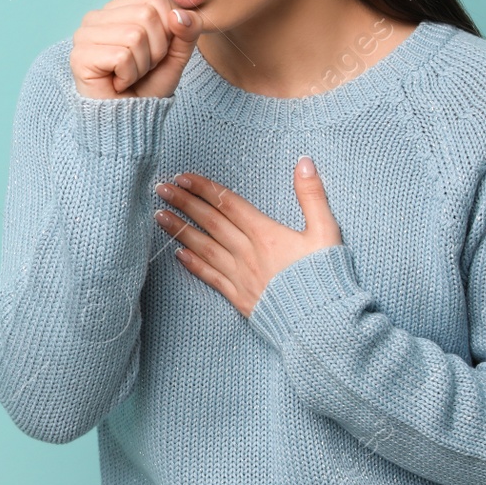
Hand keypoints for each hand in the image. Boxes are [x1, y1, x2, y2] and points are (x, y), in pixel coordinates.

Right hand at [70, 0, 200, 99]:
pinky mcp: (79, 56)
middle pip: (146, 15)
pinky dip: (129, 76)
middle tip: (141, 67)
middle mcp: (97, 16)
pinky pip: (122, 56)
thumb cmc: (147, 86)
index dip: (166, 27)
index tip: (153, 51)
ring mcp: (84, 34)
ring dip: (142, 65)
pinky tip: (117, 83)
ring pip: (135, 35)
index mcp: (119, 8)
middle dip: (155, 49)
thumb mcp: (176, 55)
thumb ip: (187, 30)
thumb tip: (180, 14)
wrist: (128, 120)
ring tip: (128, 76)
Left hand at [153, 157, 342, 317]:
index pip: (228, 203)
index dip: (204, 188)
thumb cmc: (325, 275)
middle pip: (210, 222)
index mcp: (266, 233)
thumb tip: (304, 162)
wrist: (321, 322)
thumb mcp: (326, 231)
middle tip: (161, 189)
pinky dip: (193, 264)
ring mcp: (240, 275)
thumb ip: (312, 195)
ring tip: (159, 216)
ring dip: (179, 230)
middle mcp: (247, 252)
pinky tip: (177, 254)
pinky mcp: (239, 297)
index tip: (182, 177)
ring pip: (204, 247)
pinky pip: (211, 277)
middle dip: (184, 203)